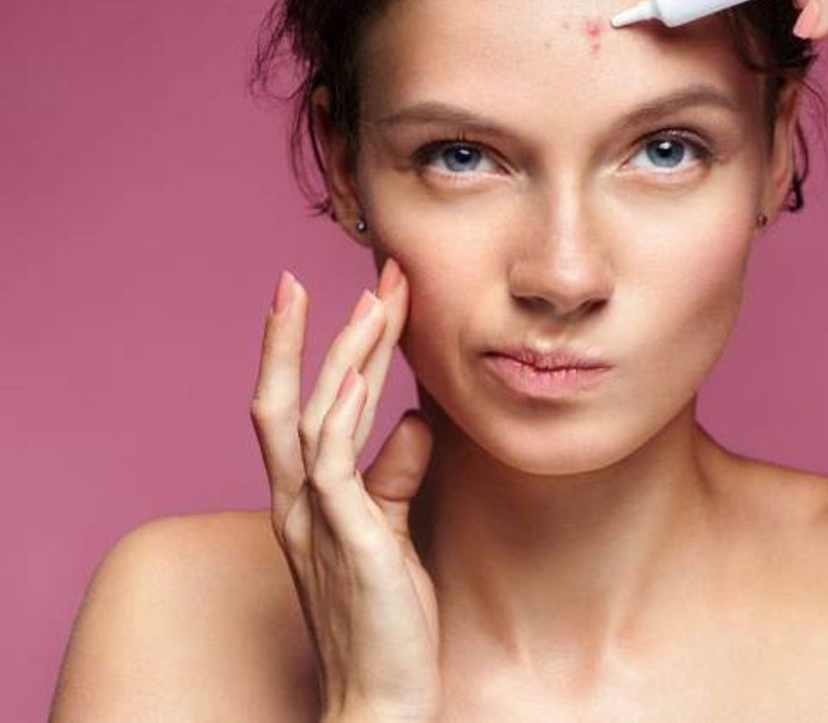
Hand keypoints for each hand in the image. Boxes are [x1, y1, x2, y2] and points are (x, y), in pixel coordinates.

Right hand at [250, 258, 440, 722]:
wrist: (381, 694)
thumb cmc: (387, 618)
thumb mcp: (393, 531)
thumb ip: (395, 476)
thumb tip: (412, 419)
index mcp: (304, 500)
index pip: (297, 409)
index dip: (311, 352)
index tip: (344, 300)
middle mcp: (296, 501)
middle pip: (286, 398)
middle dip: (311, 332)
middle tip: (357, 276)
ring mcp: (314, 517)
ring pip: (313, 413)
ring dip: (345, 351)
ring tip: (375, 299)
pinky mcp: (346, 534)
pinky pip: (334, 457)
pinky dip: (345, 408)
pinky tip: (369, 369)